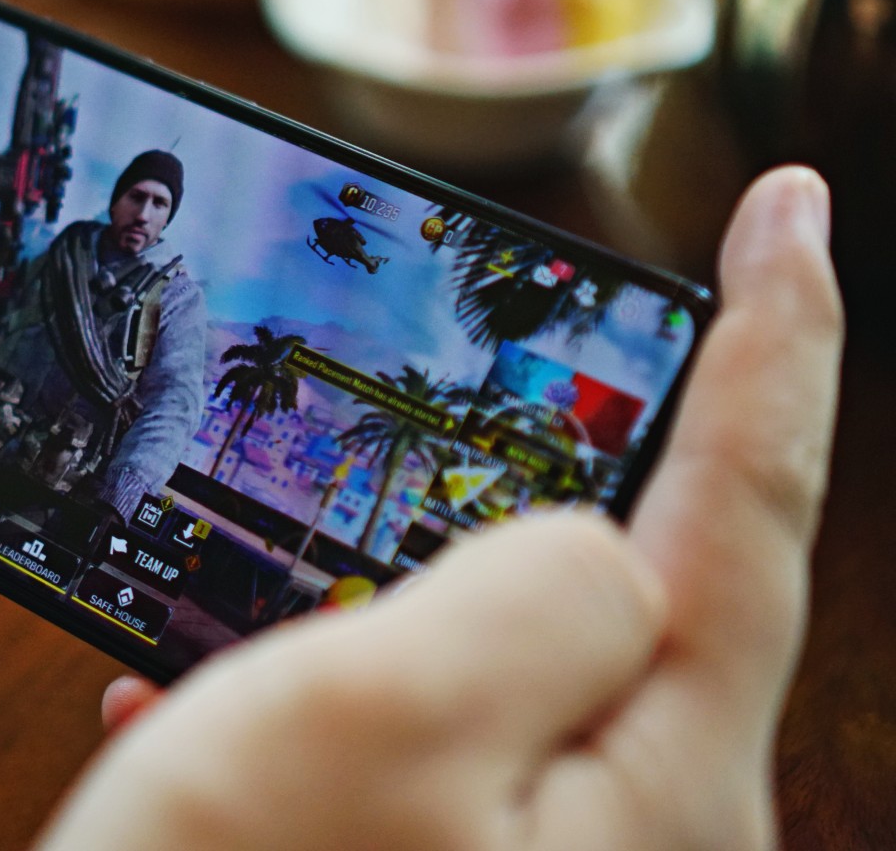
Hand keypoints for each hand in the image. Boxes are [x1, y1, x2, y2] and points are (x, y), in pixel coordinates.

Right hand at [44, 167, 842, 849]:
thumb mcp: (378, 711)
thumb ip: (530, 585)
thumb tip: (579, 545)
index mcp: (658, 790)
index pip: (752, 506)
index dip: (778, 332)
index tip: (790, 205)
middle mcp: (631, 842)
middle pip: (627, 591)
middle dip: (527, 484)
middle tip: (446, 404)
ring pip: (492, 675)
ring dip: (369, 616)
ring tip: (248, 622)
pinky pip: (417, 757)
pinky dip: (319, 708)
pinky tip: (203, 718)